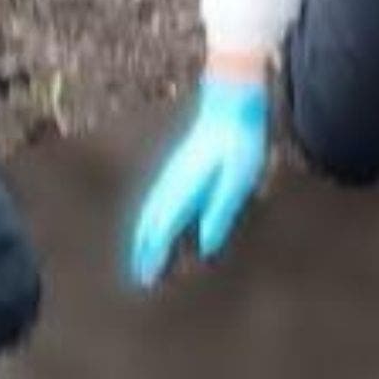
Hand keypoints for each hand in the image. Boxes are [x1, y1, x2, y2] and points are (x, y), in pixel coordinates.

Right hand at [125, 77, 269, 287]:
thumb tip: (206, 246)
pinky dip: (152, 220)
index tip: (146, 278)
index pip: (160, 229)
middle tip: (140, 277)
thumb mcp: (237, 179)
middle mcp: (170, 183)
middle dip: (141, 250)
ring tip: (142, 257)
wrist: (231, 100)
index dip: (152, 255)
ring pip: (150, 212)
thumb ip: (220, 212)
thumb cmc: (239, 140)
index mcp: (183, 189)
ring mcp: (172, 173)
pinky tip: (157, 225)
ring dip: (144, 237)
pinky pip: (158, 201)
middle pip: (148, 223)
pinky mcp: (179, 167)